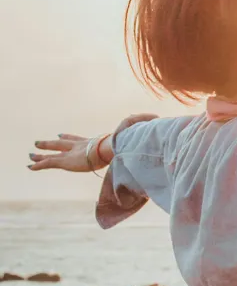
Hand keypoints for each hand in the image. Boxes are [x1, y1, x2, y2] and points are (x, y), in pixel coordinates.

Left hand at [29, 113, 158, 172]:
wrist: (117, 147)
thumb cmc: (128, 142)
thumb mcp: (136, 135)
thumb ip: (143, 127)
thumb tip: (157, 118)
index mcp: (94, 142)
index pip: (80, 139)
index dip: (70, 136)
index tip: (61, 134)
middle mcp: (82, 145)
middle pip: (64, 143)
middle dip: (53, 142)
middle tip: (42, 141)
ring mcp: (74, 153)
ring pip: (54, 152)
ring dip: (42, 153)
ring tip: (30, 155)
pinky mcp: (68, 160)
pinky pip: (50, 163)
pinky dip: (40, 164)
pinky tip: (30, 166)